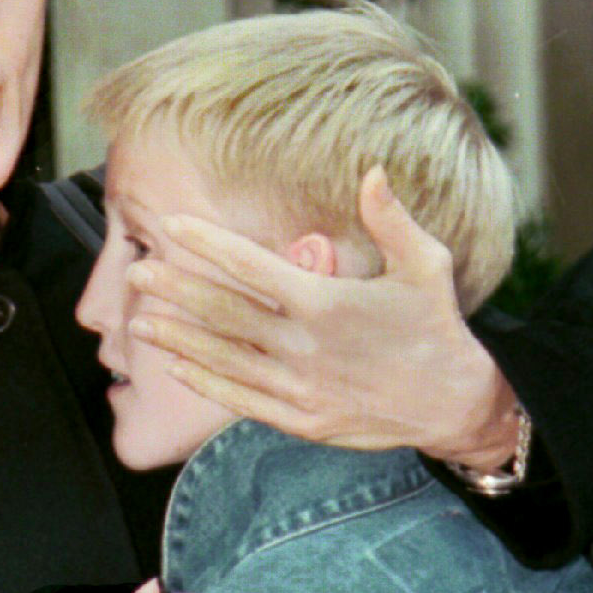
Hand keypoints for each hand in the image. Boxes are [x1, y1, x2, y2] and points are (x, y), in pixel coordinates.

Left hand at [126, 167, 520, 467]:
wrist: (456, 403)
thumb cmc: (436, 326)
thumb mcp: (427, 264)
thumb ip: (392, 219)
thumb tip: (372, 171)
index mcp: (326, 302)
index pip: (253, 267)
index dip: (209, 244)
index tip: (174, 225)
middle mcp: (305, 346)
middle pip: (226, 314)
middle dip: (176, 291)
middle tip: (137, 272)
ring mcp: (300, 388)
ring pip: (224, 360)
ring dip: (178, 340)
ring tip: (138, 323)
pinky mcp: (302, 420)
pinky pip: (242, 401)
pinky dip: (206, 383)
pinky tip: (176, 368)